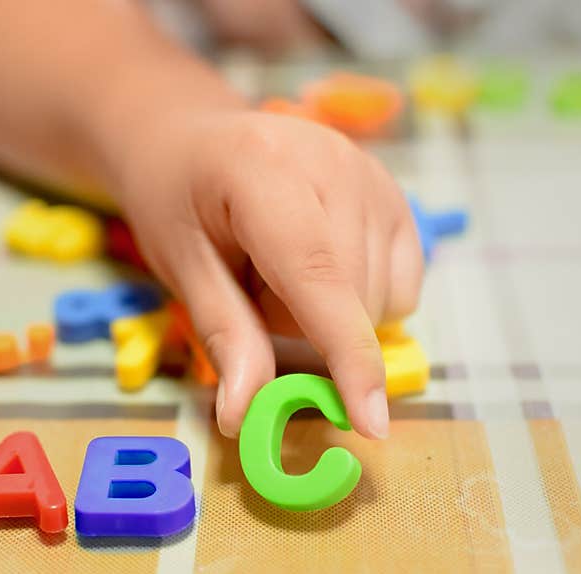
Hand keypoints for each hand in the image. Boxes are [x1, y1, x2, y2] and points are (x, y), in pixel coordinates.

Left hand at [117, 109, 423, 438]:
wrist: (196, 144)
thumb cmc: (178, 204)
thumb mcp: (181, 268)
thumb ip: (223, 337)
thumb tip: (243, 416)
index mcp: (264, 170)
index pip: (318, 274)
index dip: (346, 352)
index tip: (370, 422)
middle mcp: (334, 160)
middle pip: (350, 298)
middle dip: (299, 326)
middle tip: (250, 287)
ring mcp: (373, 173)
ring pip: (379, 300)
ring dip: (328, 314)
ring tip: (280, 269)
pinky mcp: (396, 193)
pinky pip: (401, 286)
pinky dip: (362, 301)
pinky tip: (320, 268)